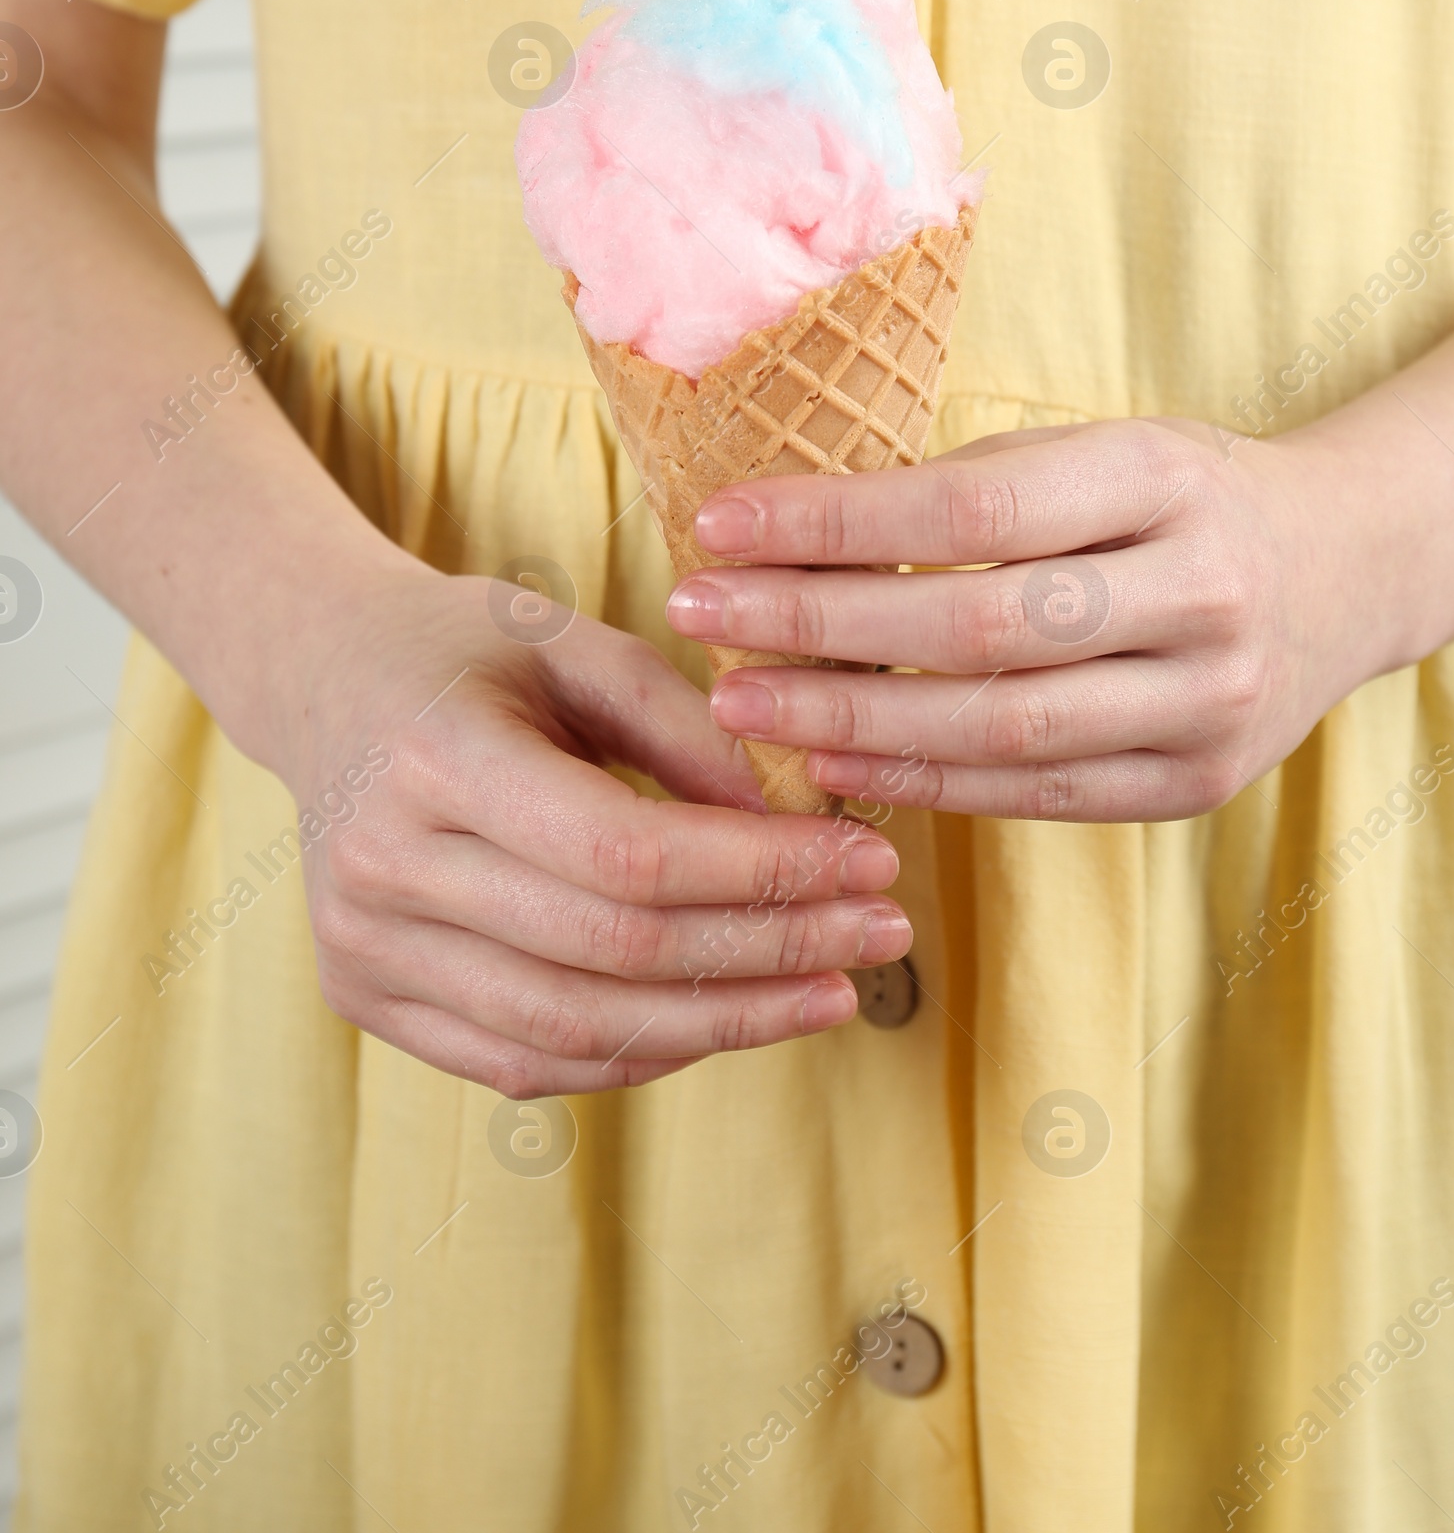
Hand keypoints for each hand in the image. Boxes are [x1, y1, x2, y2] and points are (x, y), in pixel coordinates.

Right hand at [246, 556, 908, 1095]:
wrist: (320, 680)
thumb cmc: (467, 647)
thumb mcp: (577, 641)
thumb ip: (687, 727)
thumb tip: (805, 827)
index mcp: (433, 757)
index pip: (627, 854)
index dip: (762, 875)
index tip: (869, 863)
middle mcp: (382, 869)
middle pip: (614, 952)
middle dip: (770, 952)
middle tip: (881, 931)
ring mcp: (363, 951)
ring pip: (576, 1033)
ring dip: (724, 1023)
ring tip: (832, 989)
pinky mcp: (366, 1000)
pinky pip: (529, 1063)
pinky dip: (644, 1051)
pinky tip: (731, 1014)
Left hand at [665, 420, 1390, 821]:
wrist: (1348, 569)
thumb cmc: (1182, 496)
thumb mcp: (1102, 449)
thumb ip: (978, 487)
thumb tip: (797, 533)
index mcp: (1165, 477)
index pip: (973, 503)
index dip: (837, 522)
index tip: (720, 524)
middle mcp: (1200, 592)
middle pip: (977, 623)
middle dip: (819, 626)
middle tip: (702, 616)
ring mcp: (1208, 702)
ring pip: (1001, 727)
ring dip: (852, 723)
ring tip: (742, 703)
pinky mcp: (1197, 784)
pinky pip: (1036, 795)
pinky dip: (927, 781)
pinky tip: (836, 766)